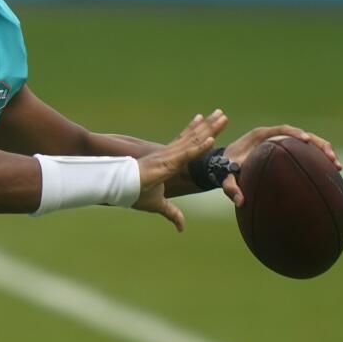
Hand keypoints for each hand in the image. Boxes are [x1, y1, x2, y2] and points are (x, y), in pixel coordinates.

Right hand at [132, 109, 227, 229]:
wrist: (119, 190)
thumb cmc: (134, 193)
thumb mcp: (158, 205)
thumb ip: (172, 213)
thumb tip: (181, 228)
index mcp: (167, 160)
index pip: (185, 142)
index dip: (196, 130)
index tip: (206, 119)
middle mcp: (169, 154)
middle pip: (193, 137)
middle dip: (209, 125)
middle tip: (222, 113)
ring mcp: (168, 157)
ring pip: (193, 142)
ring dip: (210, 130)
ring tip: (223, 117)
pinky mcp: (166, 164)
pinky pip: (186, 155)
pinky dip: (200, 148)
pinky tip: (212, 140)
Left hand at [221, 125, 342, 206]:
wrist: (224, 165)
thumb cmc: (225, 169)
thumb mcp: (225, 178)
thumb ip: (230, 187)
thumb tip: (241, 202)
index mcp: (260, 136)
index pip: (282, 130)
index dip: (294, 133)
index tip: (305, 140)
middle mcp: (274, 137)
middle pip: (302, 135)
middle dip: (319, 144)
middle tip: (331, 157)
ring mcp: (282, 144)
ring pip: (308, 145)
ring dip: (324, 153)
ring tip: (338, 166)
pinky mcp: (287, 153)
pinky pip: (305, 155)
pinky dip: (318, 162)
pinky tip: (332, 174)